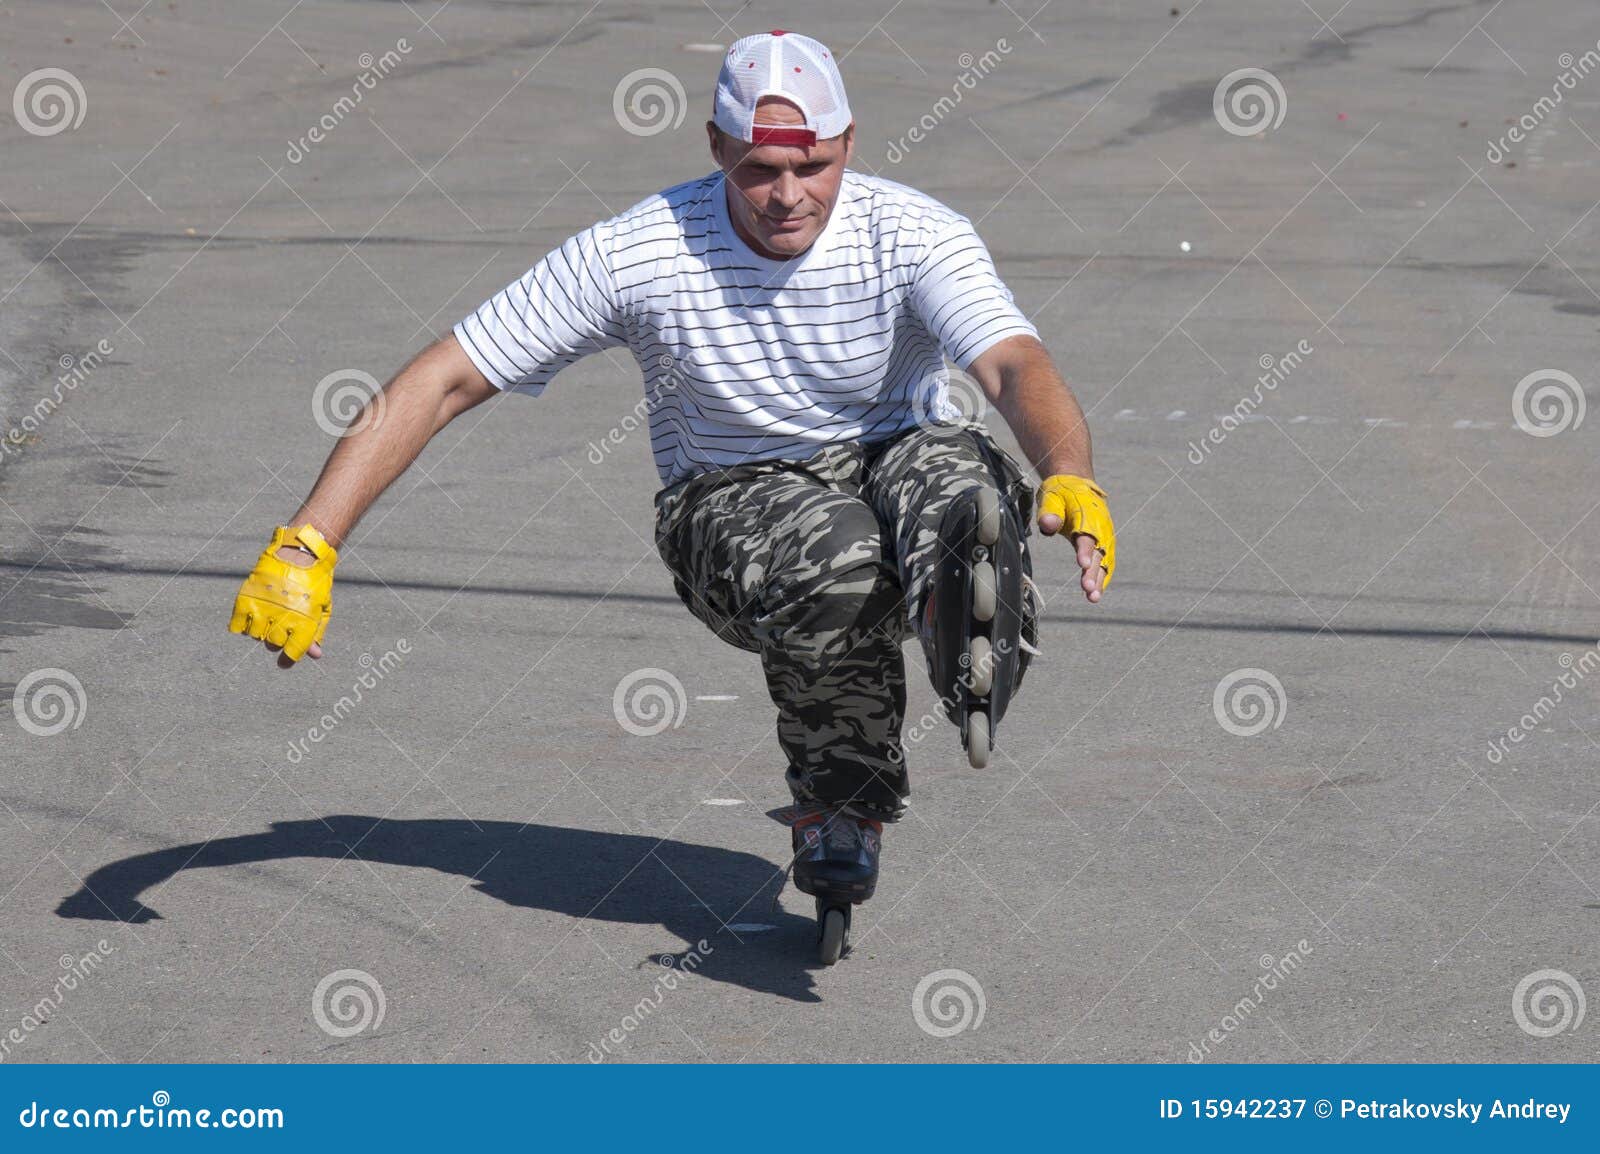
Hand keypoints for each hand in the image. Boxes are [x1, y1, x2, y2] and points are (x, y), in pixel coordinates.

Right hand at [228, 525, 336, 666]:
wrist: (300, 552)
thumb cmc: (314, 582)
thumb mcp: (322, 607)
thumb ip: (317, 632)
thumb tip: (315, 655)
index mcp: (304, 622)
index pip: (293, 652)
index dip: (290, 657)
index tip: (287, 655)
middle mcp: (282, 618)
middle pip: (272, 644)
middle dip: (276, 638)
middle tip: (280, 622)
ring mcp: (263, 608)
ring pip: (255, 635)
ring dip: (260, 629)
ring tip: (268, 614)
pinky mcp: (246, 598)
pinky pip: (237, 625)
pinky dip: (242, 625)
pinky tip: (252, 615)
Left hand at [1037, 474, 1114, 602]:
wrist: (1076, 485)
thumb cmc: (1061, 493)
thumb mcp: (1052, 498)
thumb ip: (1050, 512)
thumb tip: (1048, 524)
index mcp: (1088, 516)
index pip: (1087, 536)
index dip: (1085, 550)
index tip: (1083, 564)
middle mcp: (1100, 528)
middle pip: (1099, 553)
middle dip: (1094, 572)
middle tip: (1088, 589)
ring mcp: (1104, 537)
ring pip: (1104, 561)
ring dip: (1099, 580)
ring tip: (1093, 598)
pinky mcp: (1103, 545)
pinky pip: (1105, 564)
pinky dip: (1102, 578)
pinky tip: (1095, 594)